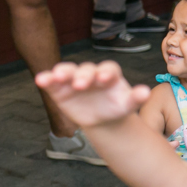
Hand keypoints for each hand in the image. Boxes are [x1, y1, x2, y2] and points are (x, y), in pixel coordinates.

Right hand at [34, 61, 151, 127]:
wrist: (103, 118)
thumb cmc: (117, 107)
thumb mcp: (128, 104)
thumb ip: (136, 98)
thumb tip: (145, 93)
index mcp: (110, 73)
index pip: (109, 69)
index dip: (106, 72)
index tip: (104, 79)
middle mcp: (92, 72)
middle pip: (87, 69)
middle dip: (84, 75)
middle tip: (80, 84)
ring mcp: (74, 78)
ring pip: (68, 71)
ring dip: (62, 72)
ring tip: (56, 77)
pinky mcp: (59, 87)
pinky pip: (52, 81)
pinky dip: (46, 78)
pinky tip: (40, 80)